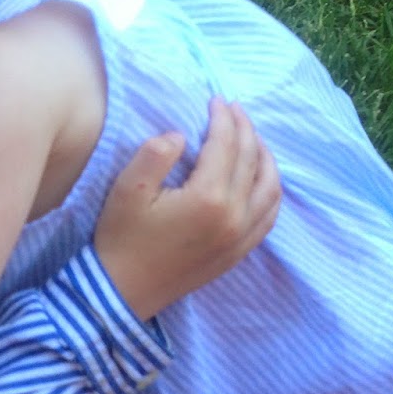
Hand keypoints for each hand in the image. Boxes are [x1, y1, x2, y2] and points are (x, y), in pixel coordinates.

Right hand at [95, 97, 280, 319]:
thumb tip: (180, 135)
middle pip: (252, 160)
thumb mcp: (127, 190)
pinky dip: (271, 189)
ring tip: (253, 138)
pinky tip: (262, 179)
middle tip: (234, 110)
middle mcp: (234, 217)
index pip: (226, 145)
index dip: (223, 118)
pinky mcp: (239, 252)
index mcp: (208, 198)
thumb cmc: (121, 239)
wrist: (123, 292)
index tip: (216, 100)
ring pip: (270, 187)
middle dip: (245, 129)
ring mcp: (241, 237)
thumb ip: (155, 154)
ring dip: (265, 156)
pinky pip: (269, 215)